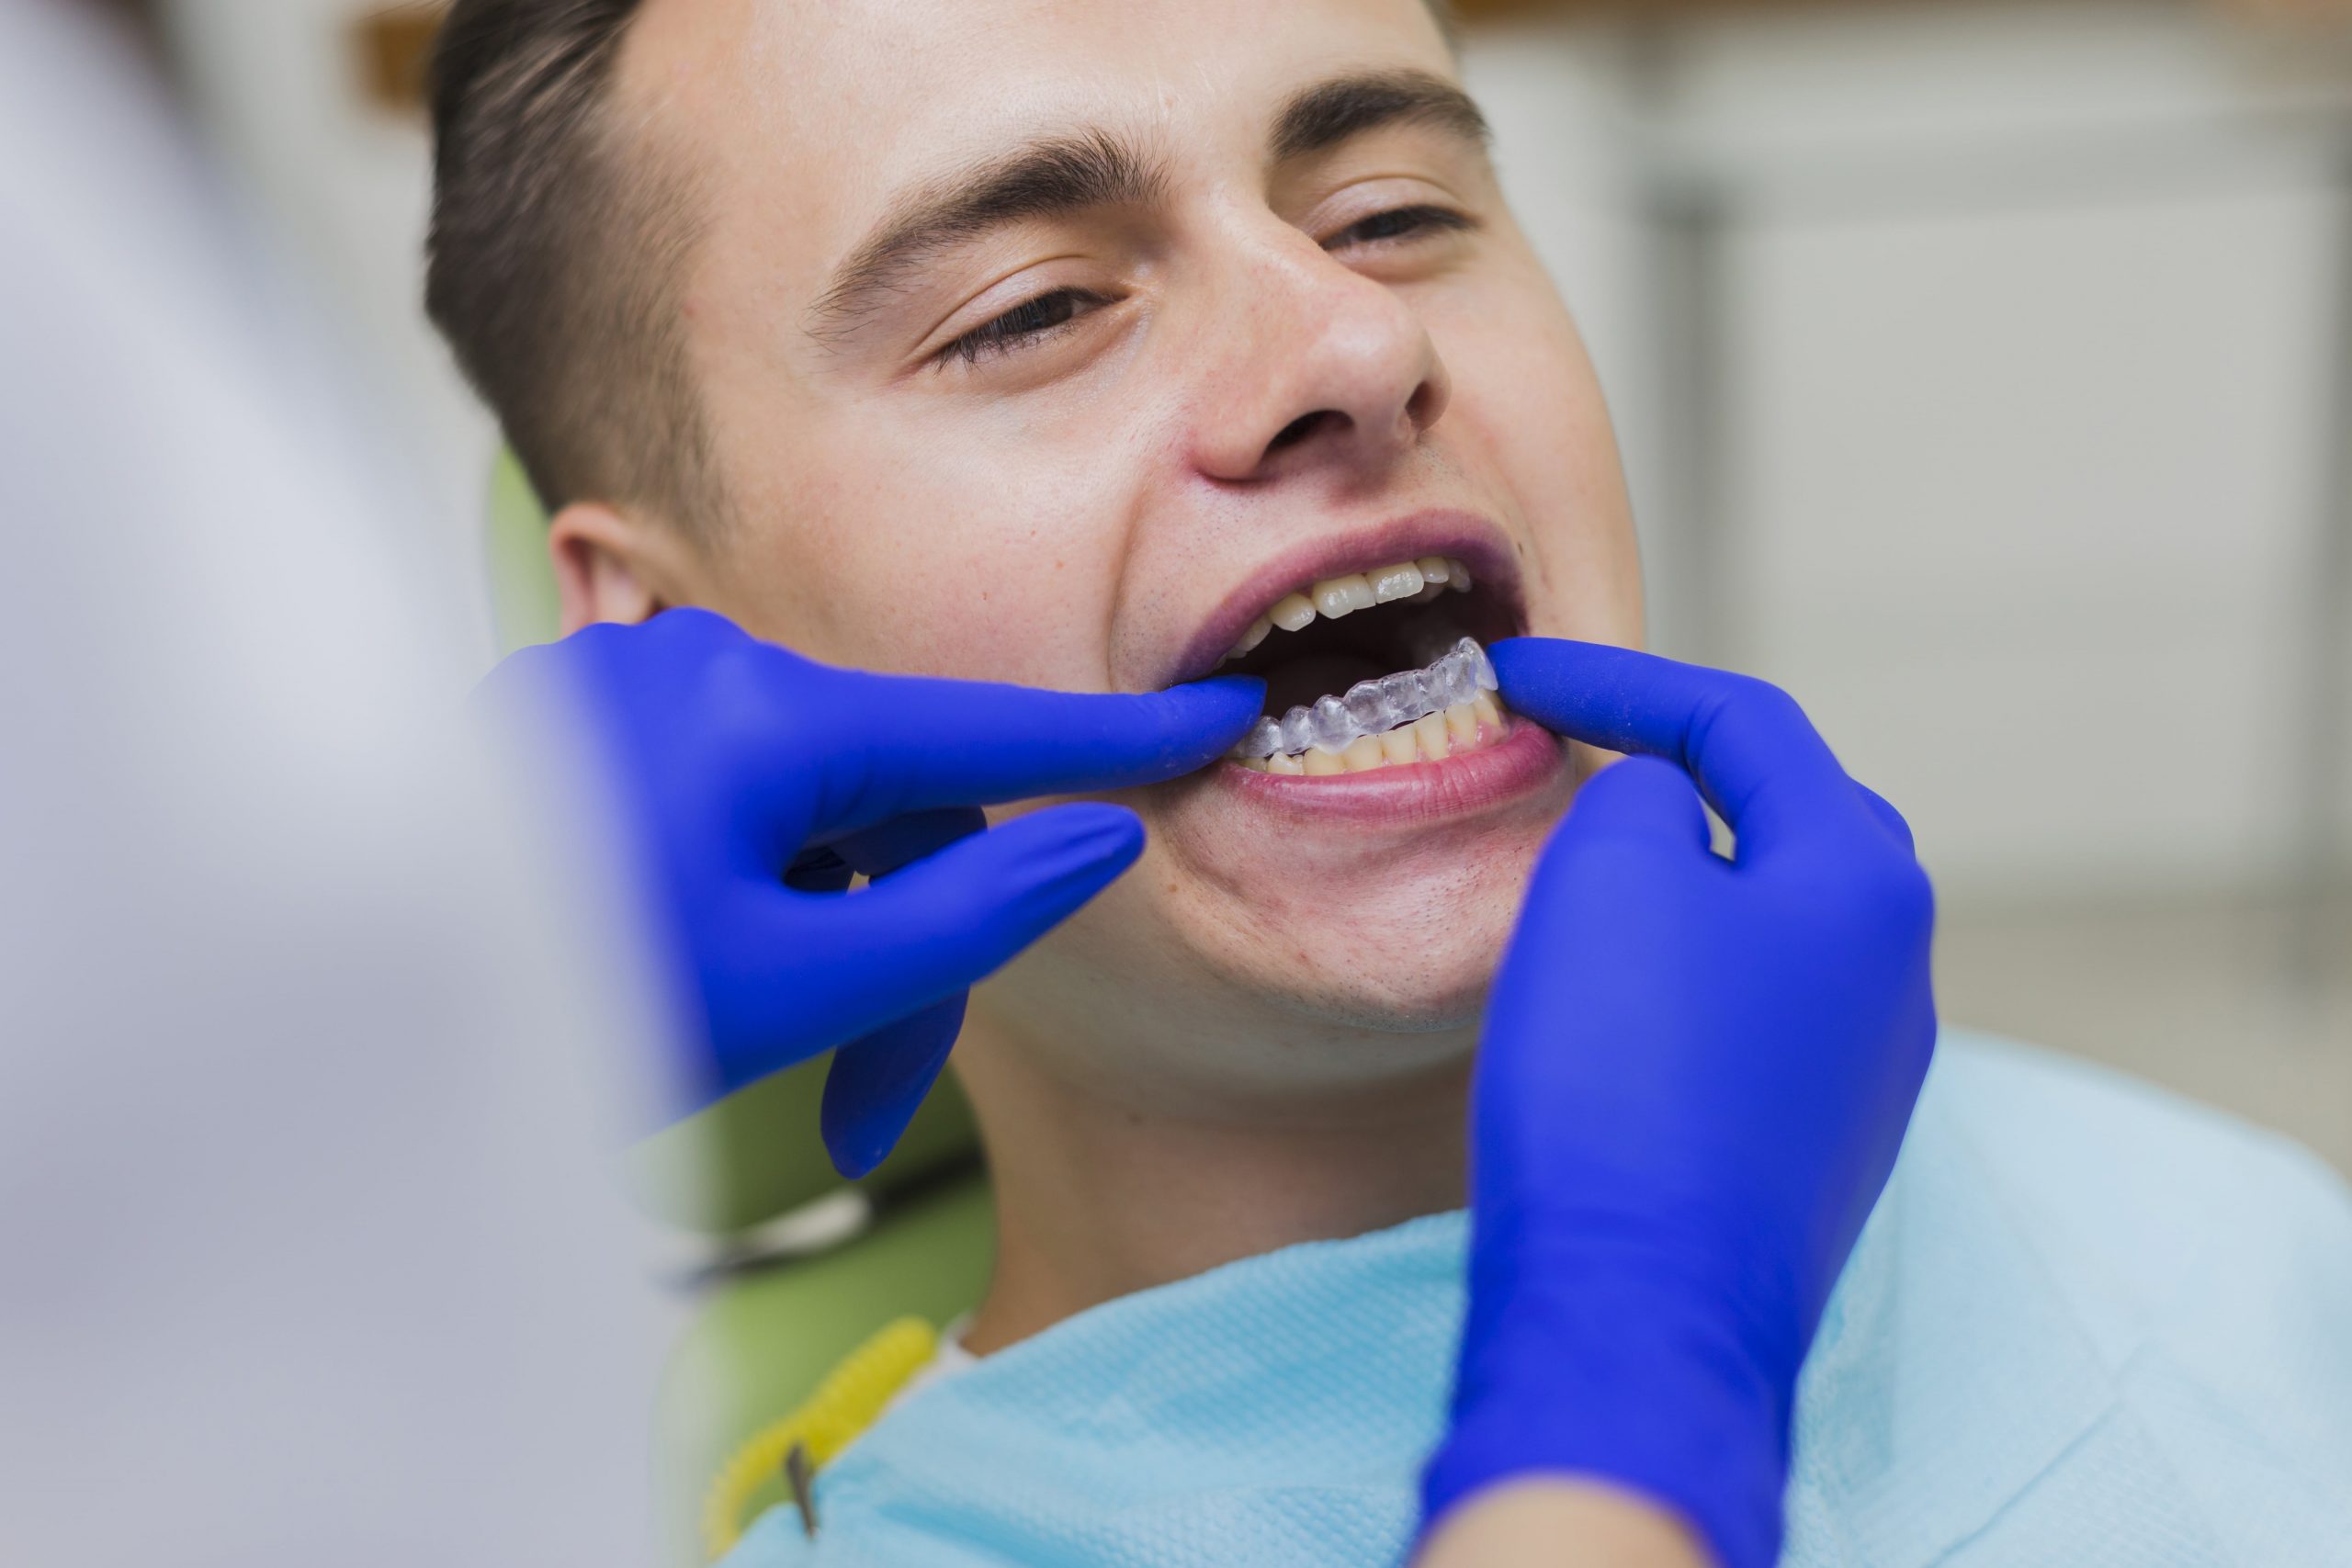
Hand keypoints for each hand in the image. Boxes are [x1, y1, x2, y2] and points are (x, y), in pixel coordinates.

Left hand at [481, 608, 1259, 1174]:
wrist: (338, 1017)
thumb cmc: (564, 997)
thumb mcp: (792, 983)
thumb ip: (966, 912)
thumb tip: (1099, 839)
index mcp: (763, 708)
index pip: (989, 731)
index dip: (1119, 738)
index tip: (1222, 712)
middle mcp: (697, 666)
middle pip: (883, 810)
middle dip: (898, 959)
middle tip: (864, 1113)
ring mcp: (626, 690)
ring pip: (803, 819)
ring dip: (818, 946)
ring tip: (762, 1074)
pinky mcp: (580, 730)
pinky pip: (722, 806)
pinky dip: (746, 899)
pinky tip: (702, 986)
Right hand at [1422, 640, 1936, 1567]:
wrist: (1638, 1318)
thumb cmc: (1624, 1084)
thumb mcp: (1610, 883)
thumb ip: (1645, 798)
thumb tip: (1673, 809)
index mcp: (1864, 881)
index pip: (1747, 725)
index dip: (1621, 681)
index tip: (1513, 675)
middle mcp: (1895, 972)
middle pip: (1787, 817)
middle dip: (1678, 773)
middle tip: (1575, 758)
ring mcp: (1865, 1073)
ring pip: (1769, 922)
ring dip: (1679, 879)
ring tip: (1580, 874)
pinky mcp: (1812, 1151)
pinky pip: (1750, 1015)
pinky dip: (1680, 972)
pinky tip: (1611, 1003)